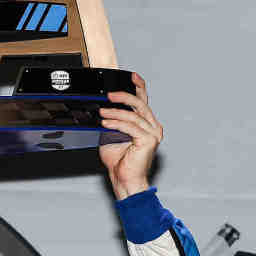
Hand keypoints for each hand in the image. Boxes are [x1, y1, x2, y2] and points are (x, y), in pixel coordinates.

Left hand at [98, 73, 162, 199]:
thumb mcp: (112, 135)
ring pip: (133, 115)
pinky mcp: (148, 141)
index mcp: (148, 125)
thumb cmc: (121, 162)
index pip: (144, 101)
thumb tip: (101, 109)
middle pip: (140, 104)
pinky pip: (130, 127)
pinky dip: (116, 123)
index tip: (130, 76)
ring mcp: (153, 134)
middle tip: (109, 95)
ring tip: (102, 113)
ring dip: (115, 112)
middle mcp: (153, 128)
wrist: (125, 180)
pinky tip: (106, 123)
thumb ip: (111, 121)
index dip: (138, 86)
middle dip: (123, 96)